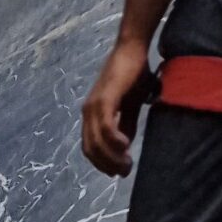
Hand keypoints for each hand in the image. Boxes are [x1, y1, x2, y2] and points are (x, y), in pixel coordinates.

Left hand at [81, 36, 154, 176]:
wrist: (133, 48)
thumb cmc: (134, 74)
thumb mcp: (130, 105)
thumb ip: (125, 125)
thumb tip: (124, 148)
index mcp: (92, 114)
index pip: (90, 147)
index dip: (102, 163)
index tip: (118, 173)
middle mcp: (88, 112)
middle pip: (91, 149)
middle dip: (107, 165)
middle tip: (125, 172)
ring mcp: (94, 105)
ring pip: (96, 141)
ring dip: (111, 157)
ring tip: (127, 164)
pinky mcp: (104, 99)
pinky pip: (106, 127)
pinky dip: (114, 141)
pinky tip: (126, 147)